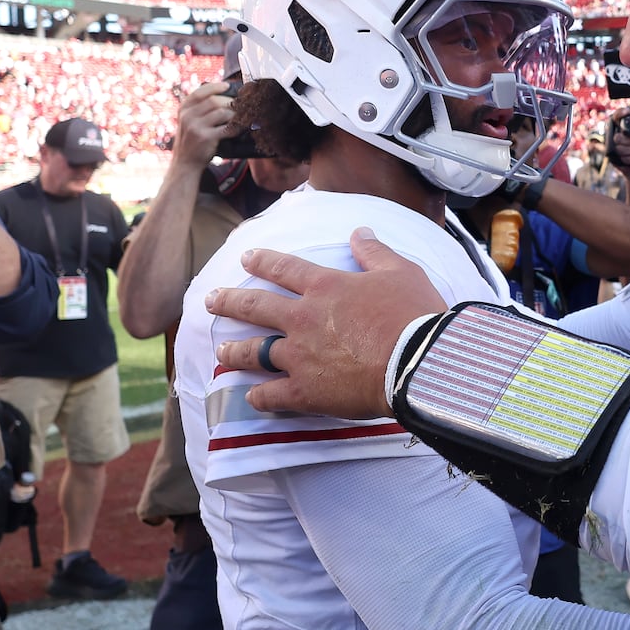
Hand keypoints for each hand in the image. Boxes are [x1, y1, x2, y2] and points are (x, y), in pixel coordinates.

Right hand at [172, 81, 235, 168]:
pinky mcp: (206, 138)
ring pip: (222, 112)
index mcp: (184, 109)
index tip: (227, 85)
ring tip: (241, 116)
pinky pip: (227, 128)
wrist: (185, 162)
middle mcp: (188, 116)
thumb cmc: (191, 141)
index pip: (200, 92)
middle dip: (229, 102)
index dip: (215, 87)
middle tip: (239, 105)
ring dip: (235, 114)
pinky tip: (240, 128)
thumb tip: (222, 96)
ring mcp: (196, 127)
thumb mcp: (188, 122)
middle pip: (214, 101)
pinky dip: (237, 127)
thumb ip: (199, 110)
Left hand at [206, 228, 445, 416]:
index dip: (262, 262)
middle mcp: (303, 318)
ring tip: (221, 350)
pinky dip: (259, 397)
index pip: (283, 269)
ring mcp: (299, 356)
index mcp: (324, 287)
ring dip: (234, 350)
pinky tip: (251, 397)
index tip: (245, 258)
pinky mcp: (306, 391)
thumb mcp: (401, 272)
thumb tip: (359, 231)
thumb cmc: (413, 313)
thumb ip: (375, 252)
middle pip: (255, 307)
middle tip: (211, 300)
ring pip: (254, 352)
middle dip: (229, 302)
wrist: (418, 360)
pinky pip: (272, 395)